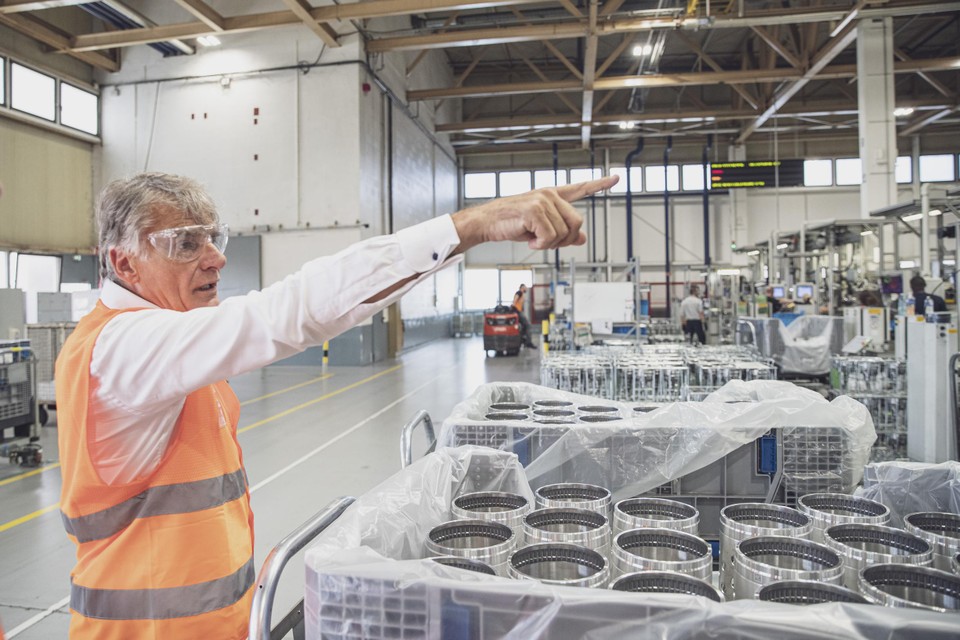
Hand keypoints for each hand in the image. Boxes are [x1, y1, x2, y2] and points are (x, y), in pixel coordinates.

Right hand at [451, 175, 618, 251]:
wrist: (487, 222)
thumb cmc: (512, 223)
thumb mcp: (540, 229)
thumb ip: (563, 232)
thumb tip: (582, 239)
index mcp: (552, 196)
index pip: (580, 188)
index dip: (600, 184)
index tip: (616, 177)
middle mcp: (549, 195)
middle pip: (577, 223)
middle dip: (564, 239)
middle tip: (546, 242)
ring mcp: (542, 200)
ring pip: (563, 233)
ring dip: (549, 244)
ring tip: (533, 239)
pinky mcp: (534, 210)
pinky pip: (550, 237)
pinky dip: (540, 245)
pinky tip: (529, 240)